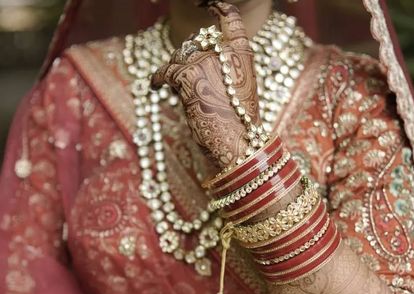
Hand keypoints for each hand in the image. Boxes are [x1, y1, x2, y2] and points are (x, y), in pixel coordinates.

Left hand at [152, 1, 259, 168]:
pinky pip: (166, 70)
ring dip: (173, 70)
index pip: (230, 19)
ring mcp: (206, 60)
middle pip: (197, 42)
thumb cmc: (240, 125)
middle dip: (188, 56)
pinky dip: (158, 78)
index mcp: (244, 53)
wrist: (237, 144)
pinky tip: (155, 85)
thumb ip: (226, 71)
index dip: (217, 7)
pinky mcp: (188, 75)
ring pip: (179, 56)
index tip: (208, 2)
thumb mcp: (241, 92)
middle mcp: (225, 51)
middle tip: (185, 76)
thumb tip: (198, 63)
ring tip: (170, 85)